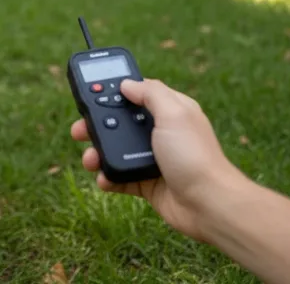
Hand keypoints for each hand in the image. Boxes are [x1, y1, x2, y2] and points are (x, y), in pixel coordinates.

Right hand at [71, 78, 242, 241]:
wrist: (210, 205)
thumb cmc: (194, 155)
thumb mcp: (174, 113)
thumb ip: (150, 93)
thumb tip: (126, 83)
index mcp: (169, 111)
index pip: (136, 93)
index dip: (114, 91)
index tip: (91, 90)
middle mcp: (159, 132)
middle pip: (119, 121)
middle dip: (95, 124)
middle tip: (79, 129)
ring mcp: (152, 157)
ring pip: (115, 148)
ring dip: (97, 152)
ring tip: (88, 159)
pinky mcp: (146, 182)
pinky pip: (119, 175)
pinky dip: (107, 176)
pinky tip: (103, 178)